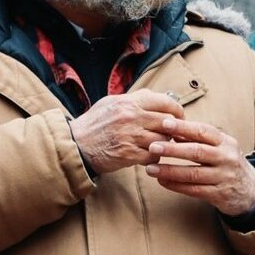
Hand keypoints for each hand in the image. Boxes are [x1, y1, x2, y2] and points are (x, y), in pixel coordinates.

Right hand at [69, 90, 184, 175]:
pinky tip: (147, 155)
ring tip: (157, 145)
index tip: (178, 116)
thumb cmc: (95, 123)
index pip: (166, 102)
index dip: (177, 110)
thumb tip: (158, 97)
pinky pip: (153, 156)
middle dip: (173, 129)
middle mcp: (132, 117)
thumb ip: (135, 99)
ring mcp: (131, 136)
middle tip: (170, 134)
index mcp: (129, 101)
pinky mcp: (129, 154)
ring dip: (163, 144)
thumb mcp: (112, 102)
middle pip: (168, 122)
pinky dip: (154, 157)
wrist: (76, 144)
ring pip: (163, 140)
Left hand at [145, 118, 254, 215]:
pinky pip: (194, 190)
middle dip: (173, 149)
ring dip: (170, 171)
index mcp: (225, 142)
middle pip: (197, 152)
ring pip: (193, 174)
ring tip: (151, 169)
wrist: (250, 190)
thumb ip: (198, 138)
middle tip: (153, 147)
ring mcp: (223, 177)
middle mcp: (226, 158)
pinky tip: (162, 181)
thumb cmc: (227, 162)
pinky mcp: (219, 194)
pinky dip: (176, 185)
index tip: (164, 124)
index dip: (183, 127)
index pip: (203, 131)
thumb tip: (172, 129)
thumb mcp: (219, 146)